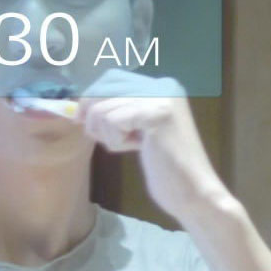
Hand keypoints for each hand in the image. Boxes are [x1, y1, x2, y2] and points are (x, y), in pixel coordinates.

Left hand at [79, 70, 233, 221]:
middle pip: (105, 89)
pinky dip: (116, 141)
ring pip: (104, 108)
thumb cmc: (165, 168)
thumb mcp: (138, 131)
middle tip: (108, 140)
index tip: (83, 120)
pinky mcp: (157, 114)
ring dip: (109, 135)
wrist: (192, 192)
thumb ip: (118, 112)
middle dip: (94, 117)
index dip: (92, 98)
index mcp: (162, 86)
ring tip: (132, 146)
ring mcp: (162, 97)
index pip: (112, 79)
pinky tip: (137, 149)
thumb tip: (78, 108)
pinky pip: (113, 121)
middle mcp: (163, 85)